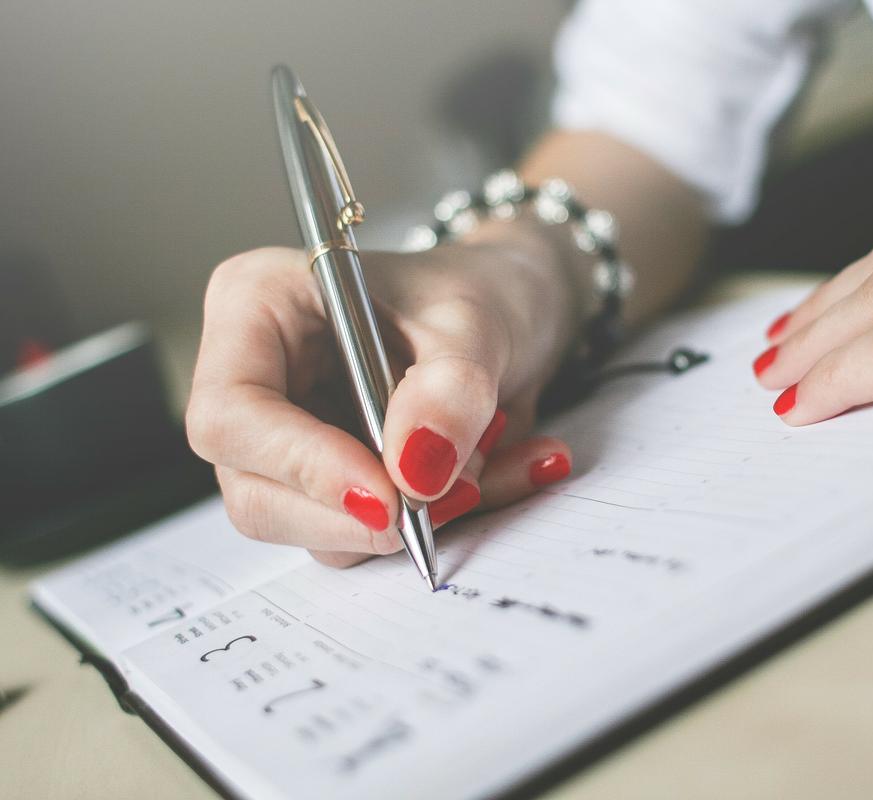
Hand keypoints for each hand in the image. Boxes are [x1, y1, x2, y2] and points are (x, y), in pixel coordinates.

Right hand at [187, 223, 577, 566]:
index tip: (385, 496)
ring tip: (486, 462)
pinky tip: (493, 473)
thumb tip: (415, 470)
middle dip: (353, 515)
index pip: (231, 413)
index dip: (301, 465)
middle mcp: (259, 379)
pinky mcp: (334, 484)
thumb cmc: (479, 290)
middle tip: (446, 499)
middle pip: (254, 490)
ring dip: (408, 521)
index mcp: (258, 306)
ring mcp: (291, 440)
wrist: (514, 312)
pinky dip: (440, 523)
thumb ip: (450, 389)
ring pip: (313, 528)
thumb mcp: (478, 322)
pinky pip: (371, 533)